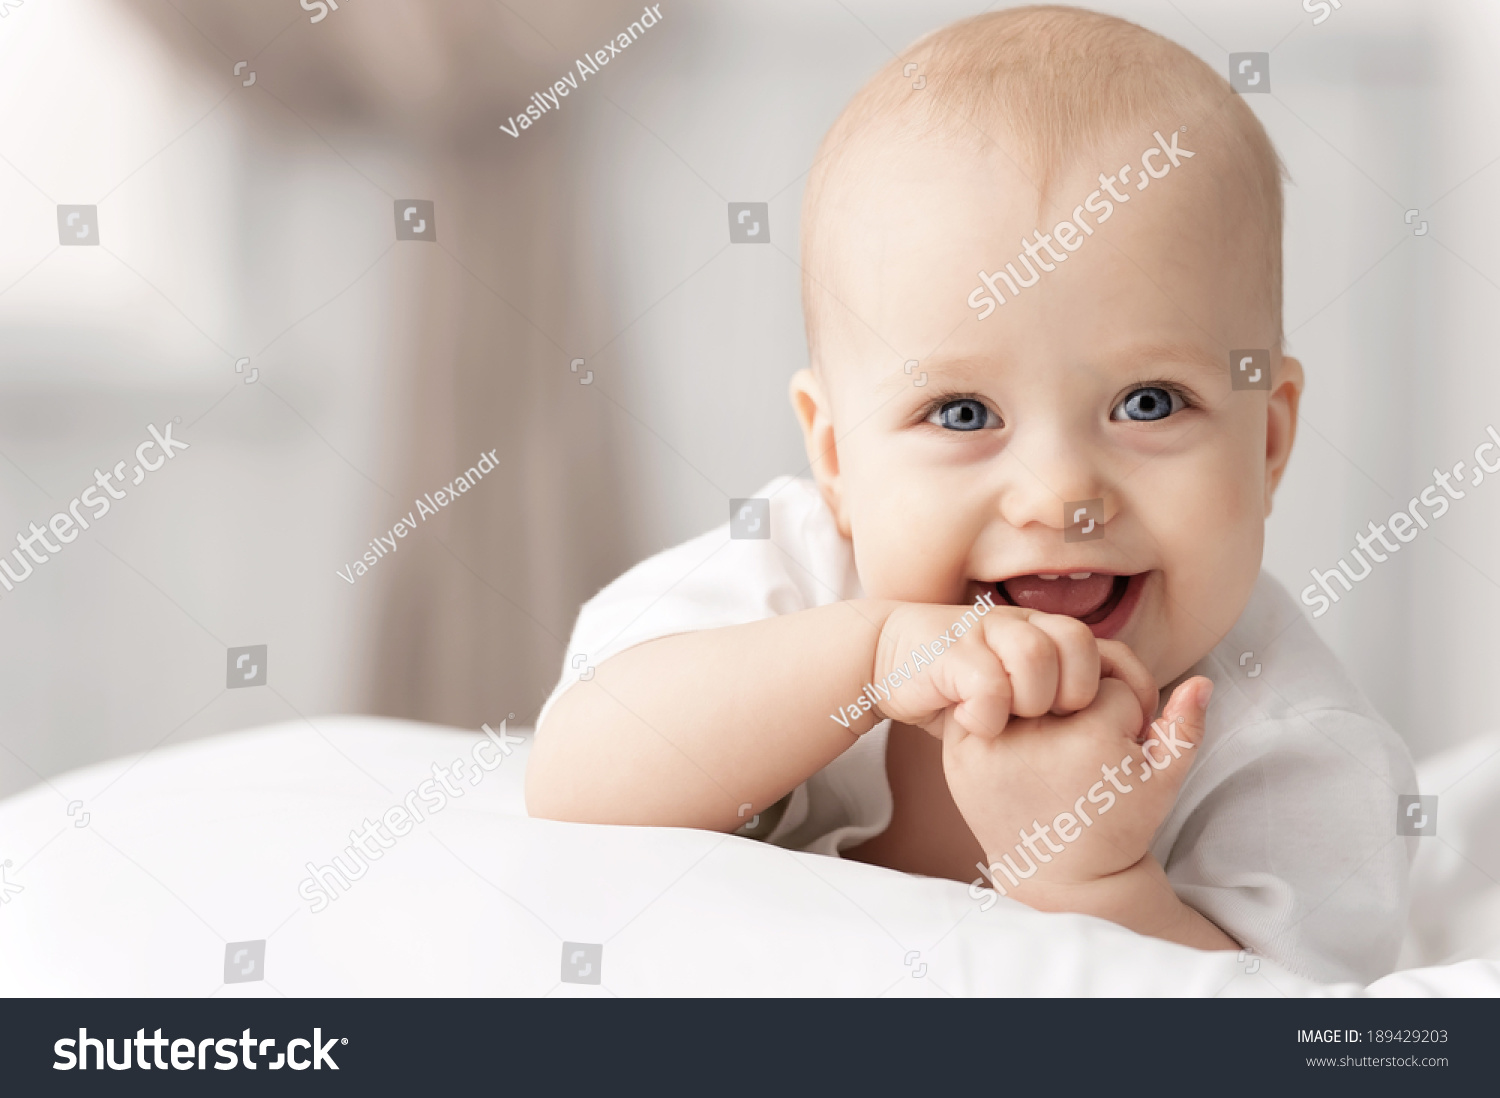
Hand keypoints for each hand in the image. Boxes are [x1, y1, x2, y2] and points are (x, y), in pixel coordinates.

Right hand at [871, 598, 1155, 741]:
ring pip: (1035, 655)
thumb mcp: (1013, 689)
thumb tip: (1112, 727)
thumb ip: (1054, 697)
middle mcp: (1019, 626)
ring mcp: (983, 635)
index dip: (1129, 687)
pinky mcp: (949, 654)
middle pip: (1078, 642)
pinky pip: (986, 682)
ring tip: (1014, 721)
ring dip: (1031, 700)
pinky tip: (978, 726)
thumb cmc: (955, 682)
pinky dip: (987, 714)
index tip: (1133, 726)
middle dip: (1076, 692)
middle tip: (1053, 721)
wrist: (885, 655)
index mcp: (1044, 634)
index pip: (1111, 650)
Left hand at [944, 671, 1211, 895]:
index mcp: (1092, 736)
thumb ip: (1185, 729)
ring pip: (1027, 681)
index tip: (1119, 753)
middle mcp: (1038, 735)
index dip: (1124, 715)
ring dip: (1039, 701)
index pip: (1113, 684)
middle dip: (1081, 701)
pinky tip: (1017, 742)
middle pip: (1066, 674)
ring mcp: (994, 742)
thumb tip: (1201, 681)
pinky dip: (999, 711)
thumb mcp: (1161, 783)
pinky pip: (985, 700)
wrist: (1058, 874)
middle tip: (1083, 748)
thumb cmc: (1115, 825)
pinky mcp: (961, 752)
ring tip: (1052, 748)